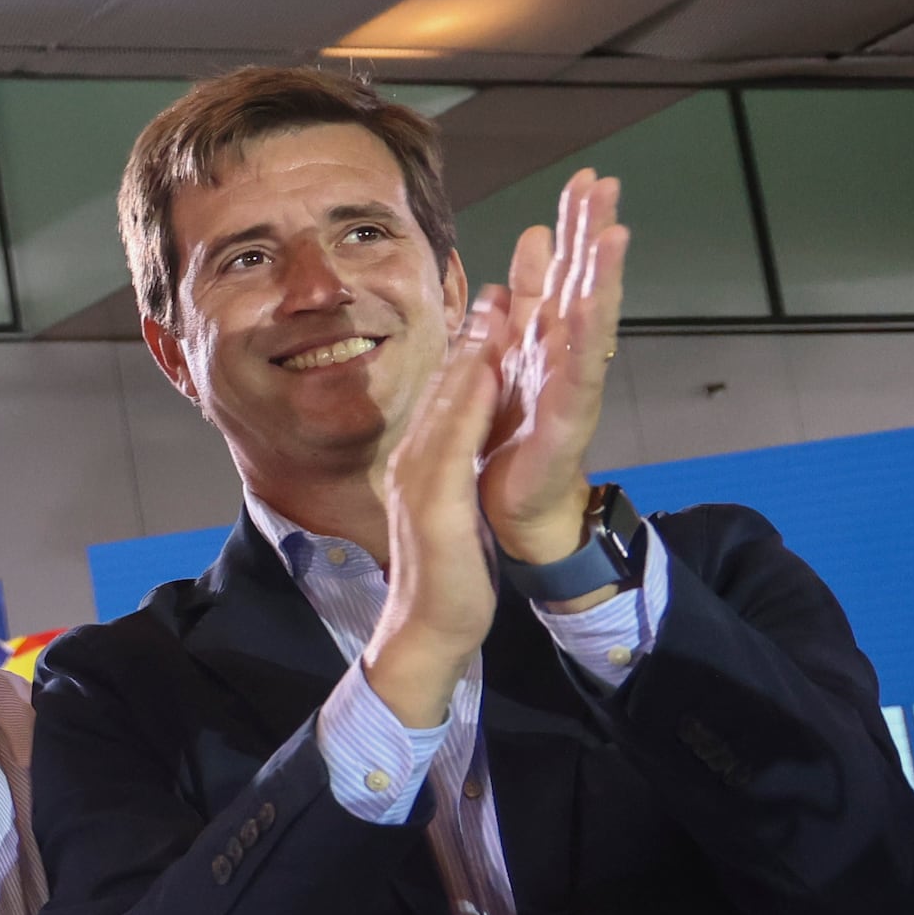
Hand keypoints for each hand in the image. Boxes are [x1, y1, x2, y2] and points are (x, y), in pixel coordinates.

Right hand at [365, 294, 508, 730]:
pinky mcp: (432, 502)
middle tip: (498, 285)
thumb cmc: (445, 575)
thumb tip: (462, 444)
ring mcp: (419, 480)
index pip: (450, 398)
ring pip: (446, 403)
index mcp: (424, 463)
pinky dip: (467, 400)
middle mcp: (415, 462)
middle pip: (445, 389)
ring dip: (471, 352)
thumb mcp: (448, 511)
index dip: (472, 349)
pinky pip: (451, 440)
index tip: (494, 307)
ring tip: (496, 309)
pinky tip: (485, 373)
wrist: (426, 629)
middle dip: (472, 334)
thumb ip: (451, 472)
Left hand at [477, 167, 625, 566]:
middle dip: (594, 234)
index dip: (575, 225)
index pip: (565, 269)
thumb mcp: (511, 348)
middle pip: (584, 283)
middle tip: (605, 185)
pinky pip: (576, 378)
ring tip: (612, 235)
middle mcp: (566, 354)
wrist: (515, 503)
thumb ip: (525, 296)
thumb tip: (535, 237)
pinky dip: (582, 344)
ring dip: (601, 278)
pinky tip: (589, 311)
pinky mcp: (565, 423)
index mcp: (548, 334)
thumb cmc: (516, 428)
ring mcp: (570, 386)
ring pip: (591, 322)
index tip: (584, 177)